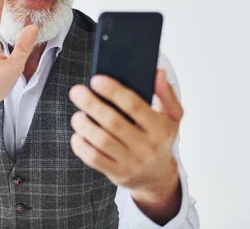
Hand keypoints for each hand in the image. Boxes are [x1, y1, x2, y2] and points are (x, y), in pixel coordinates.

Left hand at [68, 69, 182, 222]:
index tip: (96, 79)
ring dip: (84, 125)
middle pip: (113, 122)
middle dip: (92, 104)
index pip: (134, 105)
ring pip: (102, 141)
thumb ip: (166, 93)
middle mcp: (147, 146)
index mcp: (160, 128)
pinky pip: (94, 159)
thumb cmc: (161, 139)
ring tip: (77, 114)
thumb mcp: (172, 117)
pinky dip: (81, 146)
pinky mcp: (117, 173)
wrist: (158, 177)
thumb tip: (158, 72)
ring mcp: (131, 162)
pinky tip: (78, 134)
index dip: (113, 91)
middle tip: (77, 91)